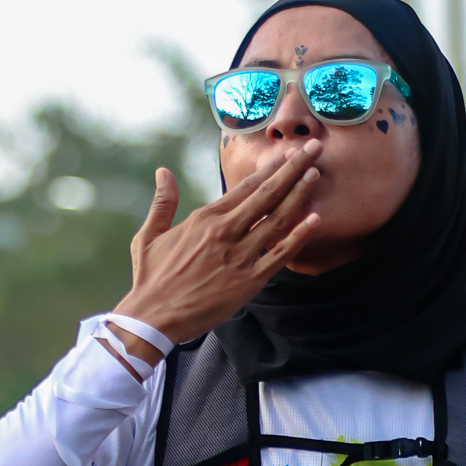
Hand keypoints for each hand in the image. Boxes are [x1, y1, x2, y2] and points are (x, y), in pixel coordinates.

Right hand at [107, 149, 323, 352]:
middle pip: (267, 194)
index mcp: (205, 218)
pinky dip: (298, 237)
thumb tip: (163, 172)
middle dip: (292, 168)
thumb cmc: (151, 278)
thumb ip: (163, 202)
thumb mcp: (149, 235)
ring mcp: (239, 256)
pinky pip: (279, 255)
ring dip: (299, 194)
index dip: (270, 168)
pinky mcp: (248, 282)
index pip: (245, 186)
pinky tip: (315, 219)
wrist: (153, 317)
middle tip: (313, 148)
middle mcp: (225, 232)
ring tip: (316, 173)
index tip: (288, 153)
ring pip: (277, 219)